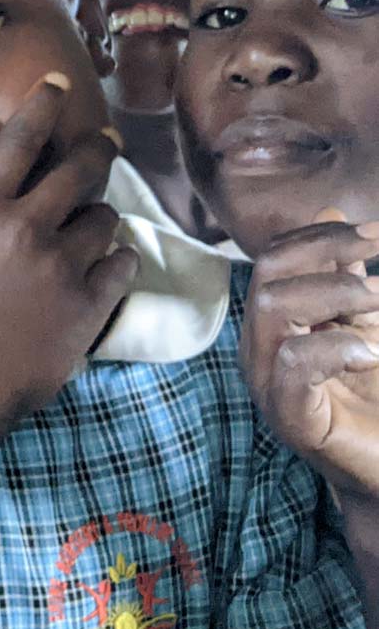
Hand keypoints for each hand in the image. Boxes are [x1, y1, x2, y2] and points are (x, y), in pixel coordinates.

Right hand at [0, 74, 134, 438]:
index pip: (19, 142)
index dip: (41, 107)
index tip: (59, 85)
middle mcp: (27, 228)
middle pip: (79, 169)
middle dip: (97, 148)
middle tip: (107, 141)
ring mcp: (63, 266)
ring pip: (105, 218)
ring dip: (102, 215)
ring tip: (96, 220)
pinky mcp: (88, 305)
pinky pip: (121, 266)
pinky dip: (119, 260)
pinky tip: (112, 262)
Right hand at [242, 212, 378, 501]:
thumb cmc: (375, 397)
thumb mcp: (363, 324)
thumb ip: (345, 276)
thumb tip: (333, 212)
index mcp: (274, 323)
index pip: (276, 257)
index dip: (321, 235)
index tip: (376, 230)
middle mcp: (260, 347)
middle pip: (269, 273)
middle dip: (327, 252)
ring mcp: (267, 382)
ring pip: (273, 308)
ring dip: (335, 293)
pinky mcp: (290, 416)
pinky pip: (292, 363)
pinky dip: (335, 347)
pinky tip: (372, 352)